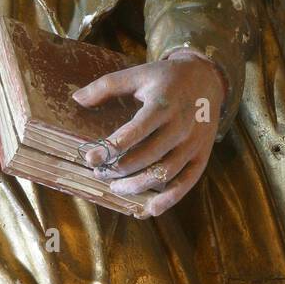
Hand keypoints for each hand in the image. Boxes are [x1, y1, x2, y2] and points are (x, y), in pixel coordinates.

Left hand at [72, 52, 226, 216]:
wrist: (208, 78)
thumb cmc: (165, 78)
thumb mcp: (138, 74)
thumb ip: (107, 86)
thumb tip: (76, 99)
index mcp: (163, 104)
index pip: (135, 131)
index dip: (110, 147)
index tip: (91, 158)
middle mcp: (181, 125)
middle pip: (147, 156)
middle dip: (119, 169)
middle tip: (100, 173)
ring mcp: (194, 143)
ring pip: (164, 173)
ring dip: (137, 186)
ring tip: (116, 187)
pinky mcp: (202, 155)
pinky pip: (187, 182)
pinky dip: (169, 200)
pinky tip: (149, 210)